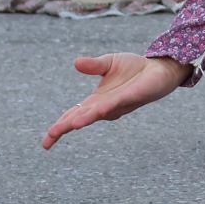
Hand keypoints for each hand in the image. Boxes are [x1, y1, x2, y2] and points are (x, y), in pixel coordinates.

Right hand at [41, 53, 186, 148]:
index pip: (74, 115)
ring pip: (98, 113)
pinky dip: (108, 107)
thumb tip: (76, 62)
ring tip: (71, 124)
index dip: (59, 126)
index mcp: (96, 101)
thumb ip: (93, 65)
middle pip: (81, 118)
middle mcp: (105, 106)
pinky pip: (119, 102)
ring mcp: (119, 103)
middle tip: (50, 138)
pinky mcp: (133, 96)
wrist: (159, 68)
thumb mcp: (108, 63)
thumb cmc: (133, 69)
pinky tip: (100, 110)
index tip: (46, 141)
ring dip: (85, 118)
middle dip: (65, 127)